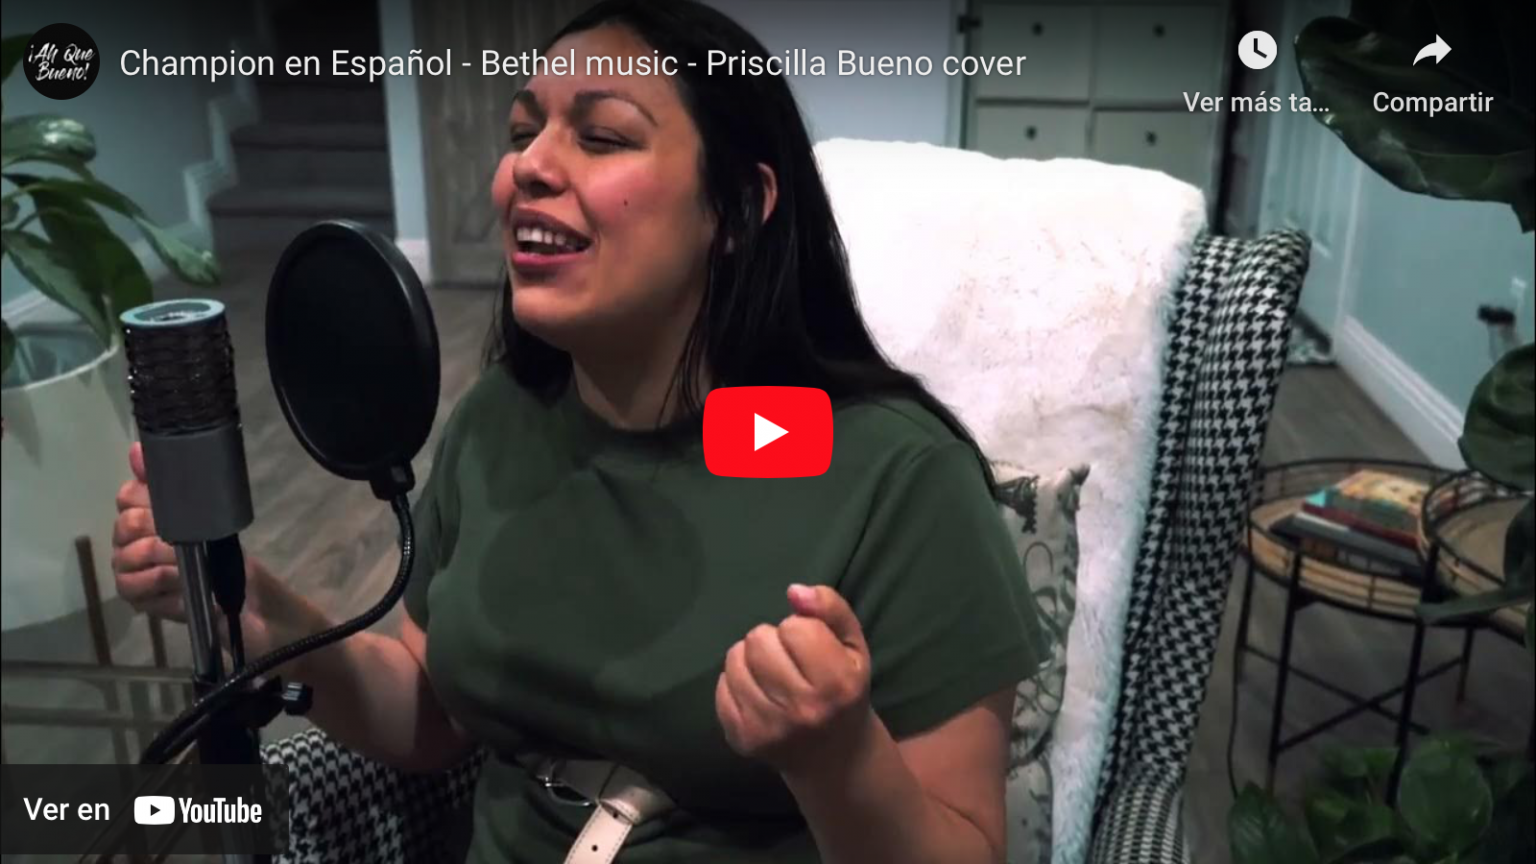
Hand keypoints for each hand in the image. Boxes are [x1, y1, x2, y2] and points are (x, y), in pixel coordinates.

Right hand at [111, 443, 279, 651]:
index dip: (146, 496)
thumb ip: (177, 483)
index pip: (127, 495)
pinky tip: (178, 583)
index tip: (174, 504)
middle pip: (125, 522)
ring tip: (187, 563)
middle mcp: (132, 541)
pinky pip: (131, 584)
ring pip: (126, 553)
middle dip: (157, 527)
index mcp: (149, 516)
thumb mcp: (211, 516)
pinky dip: (158, 581)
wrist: (249, 603)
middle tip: (187, 538)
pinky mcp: (137, 598)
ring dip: (161, 557)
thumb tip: (137, 448)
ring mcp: (132, 570)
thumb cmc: (230, 557)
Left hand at [715, 584, 874, 776]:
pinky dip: (736, 682)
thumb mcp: (854, 646)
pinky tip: (758, 692)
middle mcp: (802, 710)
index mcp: (836, 684)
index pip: (795, 627)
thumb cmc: (845, 692)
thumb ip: (831, 609)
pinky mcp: (742, 739)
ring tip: (770, 673)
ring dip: (750, 658)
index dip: (801, 628)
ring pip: (735, 661)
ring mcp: (768, 728)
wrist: (835, 759)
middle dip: (772, 640)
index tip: (811, 647)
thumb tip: (794, 591)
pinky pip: (721, 687)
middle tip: (788, 659)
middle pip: (759, 640)